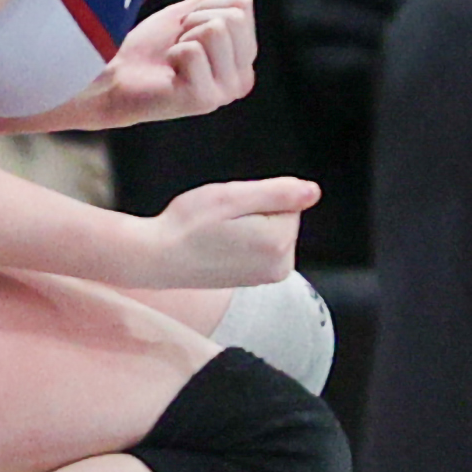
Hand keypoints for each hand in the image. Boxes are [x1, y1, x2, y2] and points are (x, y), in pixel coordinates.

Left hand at [89, 0, 260, 125]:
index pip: (243, 3)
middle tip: (178, 42)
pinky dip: (173, 53)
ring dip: (184, 37)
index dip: (206, 5)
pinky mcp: (204, 100)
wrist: (118, 79)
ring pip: (216, 30)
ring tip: (174, 57)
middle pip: (235, 16)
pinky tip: (169, 73)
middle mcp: (242, 77)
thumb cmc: (149, 50)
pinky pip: (193, 50)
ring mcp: (224, 91)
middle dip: (196, 19)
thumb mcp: (184, 15)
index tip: (186, 27)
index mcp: (243, 58)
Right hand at [131, 175, 320, 288]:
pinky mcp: (257, 279)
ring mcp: (269, 276)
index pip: (287, 199)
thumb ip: (278, 192)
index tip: (231, 208)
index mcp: (279, 243)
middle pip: (282, 216)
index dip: (257, 196)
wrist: (158, 259)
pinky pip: (261, 244)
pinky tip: (219, 245)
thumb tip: (313, 191)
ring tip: (218, 233)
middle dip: (255, 210)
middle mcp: (281, 266)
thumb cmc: (188, 225)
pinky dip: (243, 239)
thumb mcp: (232, 197)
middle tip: (222, 219)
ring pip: (271, 229)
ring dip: (247, 224)